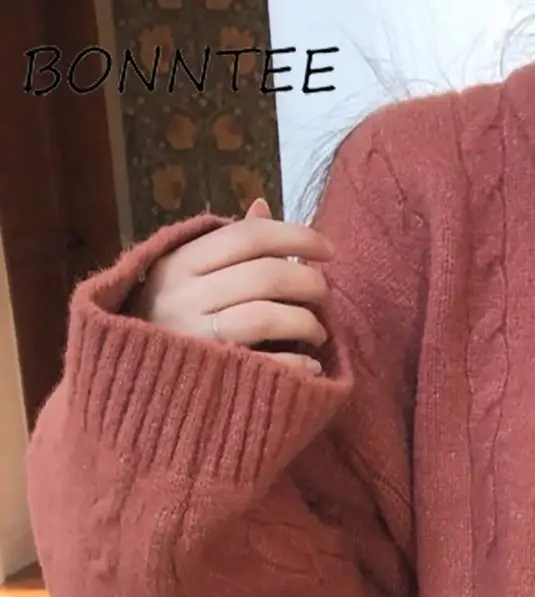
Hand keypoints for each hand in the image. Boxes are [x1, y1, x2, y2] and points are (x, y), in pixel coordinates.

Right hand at [128, 198, 333, 374]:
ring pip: (265, 318)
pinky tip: (311, 365)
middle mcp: (184, 295)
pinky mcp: (208, 375)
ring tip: (317, 332)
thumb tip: (263, 205)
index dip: (295, 237)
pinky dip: (296, 364)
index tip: (328, 250)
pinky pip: (264, 364)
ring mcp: (194, 336)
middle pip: (264, 276)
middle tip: (324, 295)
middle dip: (308, 282)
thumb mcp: (186, 272)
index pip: (247, 237)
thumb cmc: (165, 318)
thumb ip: (228, 244)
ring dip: (306, 323)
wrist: (128, 376)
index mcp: (181, 261)